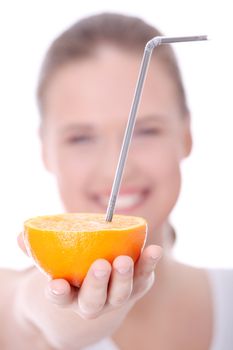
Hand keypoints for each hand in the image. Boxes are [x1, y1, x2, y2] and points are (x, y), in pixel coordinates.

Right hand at [17, 232, 161, 347]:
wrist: (97, 293)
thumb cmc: (71, 272)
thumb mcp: (53, 264)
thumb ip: (37, 251)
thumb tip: (20, 236)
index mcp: (69, 296)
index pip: (61, 298)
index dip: (58, 293)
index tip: (56, 285)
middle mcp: (93, 302)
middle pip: (94, 301)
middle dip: (97, 285)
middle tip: (100, 266)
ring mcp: (116, 297)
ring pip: (121, 294)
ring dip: (124, 277)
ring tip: (124, 260)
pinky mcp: (136, 287)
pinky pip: (143, 278)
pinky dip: (148, 265)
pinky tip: (153, 250)